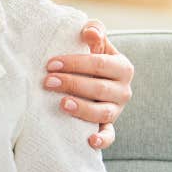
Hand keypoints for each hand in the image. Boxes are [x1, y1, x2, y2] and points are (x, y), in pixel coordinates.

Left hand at [44, 20, 133, 149]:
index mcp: (122, 67)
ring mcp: (116, 109)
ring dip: (82, 108)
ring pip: (103, 112)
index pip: (100, 64)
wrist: (94, 79)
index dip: (75, 63)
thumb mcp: (95, 42)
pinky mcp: (109, 125)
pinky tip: (90, 140)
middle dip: (72, 84)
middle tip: (47, 81)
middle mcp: (123, 90)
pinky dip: (102, 139)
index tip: (50, 64)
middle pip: (99, 88)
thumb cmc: (90, 58)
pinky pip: (109, 135)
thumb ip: (94, 31)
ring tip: (61, 104)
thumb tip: (89, 31)